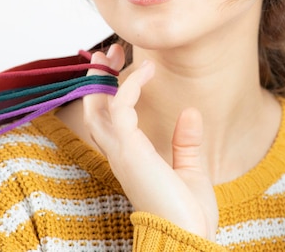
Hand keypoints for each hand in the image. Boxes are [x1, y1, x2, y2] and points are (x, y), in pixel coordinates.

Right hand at [83, 45, 218, 239]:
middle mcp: (119, 152)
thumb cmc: (188, 212)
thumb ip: (186, 142)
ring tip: (117, 51)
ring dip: (105, 75)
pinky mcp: (129, 149)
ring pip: (97, 105)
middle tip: (111, 52)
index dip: (110, 89)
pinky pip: (120, 107)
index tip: (126, 65)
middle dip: (98, 77)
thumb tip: (190, 112)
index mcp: (130, 157)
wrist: (188, 237)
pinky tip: (146, 71)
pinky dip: (130, 85)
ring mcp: (121, 151)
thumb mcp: (190, 169)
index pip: (107, 118)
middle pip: (93, 107)